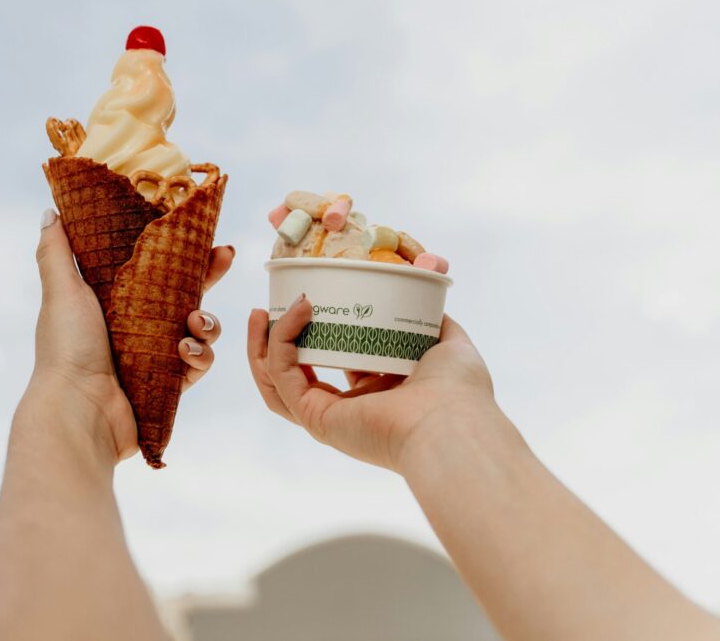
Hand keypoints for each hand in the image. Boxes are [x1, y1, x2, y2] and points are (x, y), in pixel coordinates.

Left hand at [28, 209, 232, 463]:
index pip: (156, 267)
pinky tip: (185, 352)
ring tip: (196, 322)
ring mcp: (156, 354)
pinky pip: (199, 362)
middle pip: (186, 292)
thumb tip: (52, 211)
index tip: (201, 231)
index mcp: (115, 300)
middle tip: (224, 256)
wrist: (79, 410)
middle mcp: (138, 325)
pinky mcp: (170, 383)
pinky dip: (200, 355)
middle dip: (209, 274)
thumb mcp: (62, 291)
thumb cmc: (67, 349)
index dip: (180, 249)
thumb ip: (56, 251)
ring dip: (207, 321)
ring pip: (200, 328)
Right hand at [247, 296, 494, 471]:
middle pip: (293, 376)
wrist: (454, 422)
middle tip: (269, 308)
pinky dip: (280, 342)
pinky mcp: (317, 418)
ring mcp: (328, 418)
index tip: (309, 301)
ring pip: (277, 382)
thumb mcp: (449, 344)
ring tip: (259, 312)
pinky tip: (292, 313)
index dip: (316, 335)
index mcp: (376, 395)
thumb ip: (435, 322)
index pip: (333, 364)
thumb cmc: (459, 392)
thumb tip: (427, 297)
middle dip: (274, 342)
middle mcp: (348, 410)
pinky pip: (283, 376)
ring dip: (261, 346)